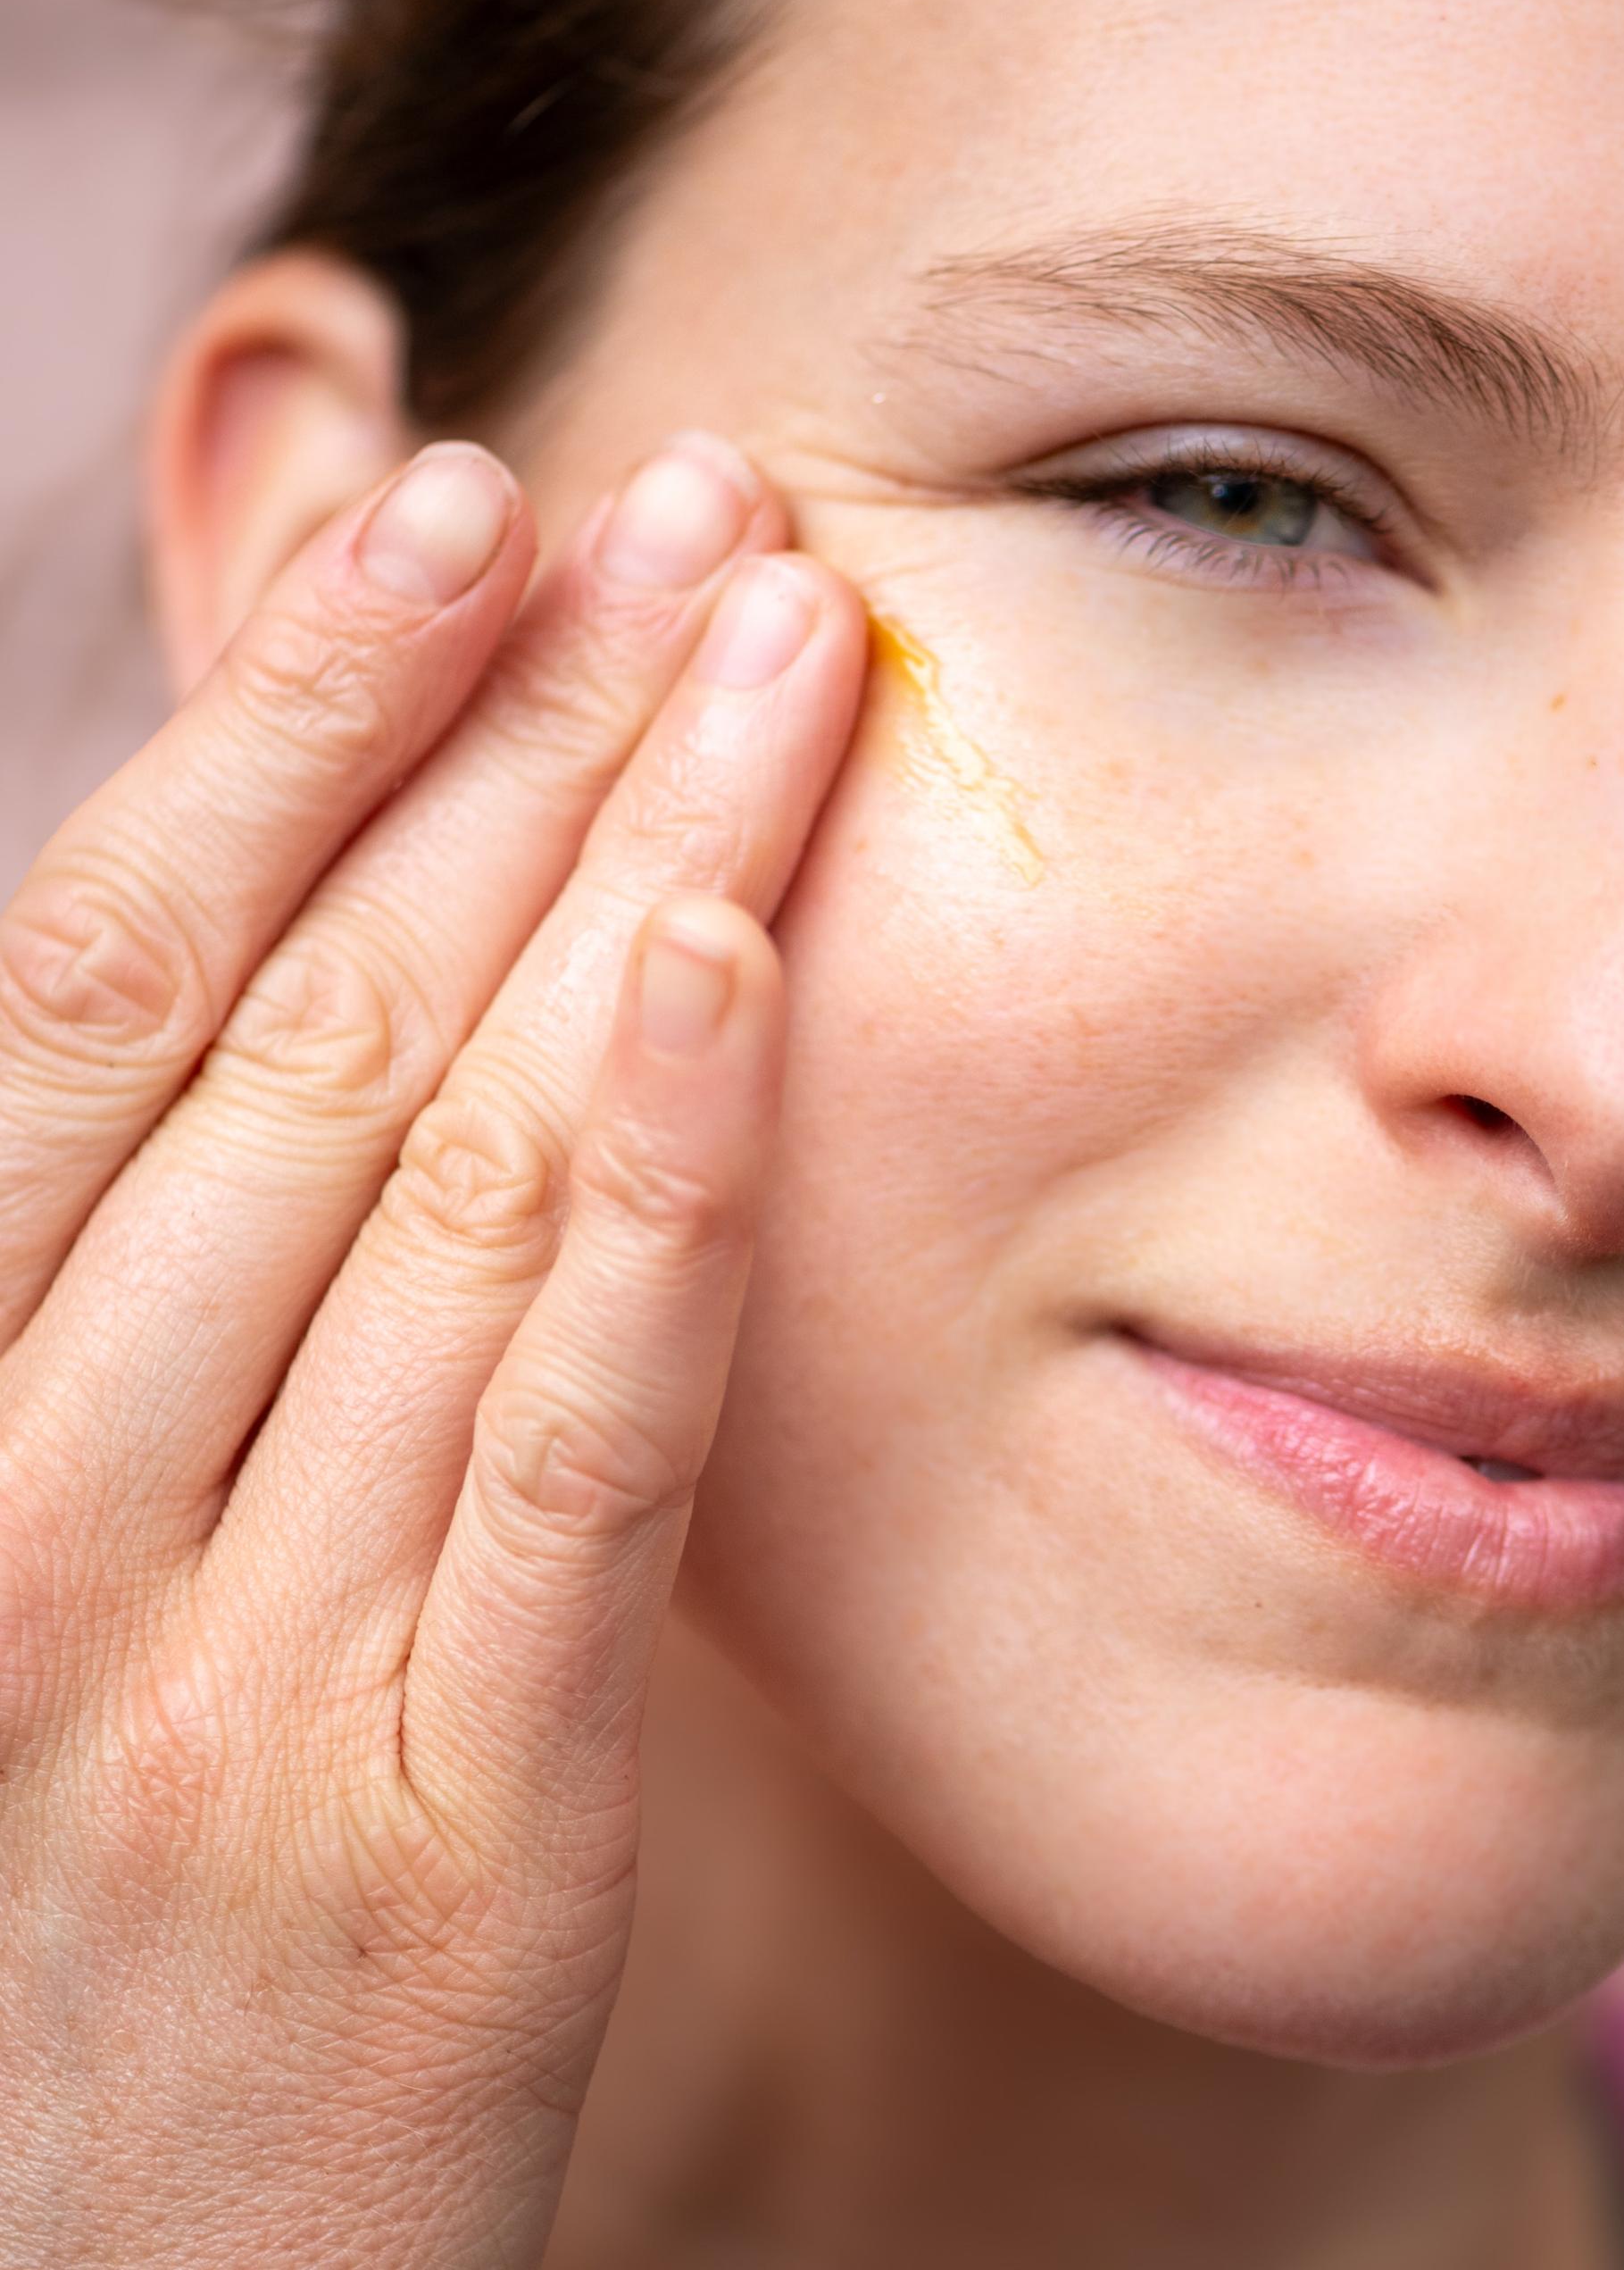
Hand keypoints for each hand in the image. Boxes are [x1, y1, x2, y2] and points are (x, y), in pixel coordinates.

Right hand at [0, 435, 864, 2267]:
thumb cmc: (48, 1907)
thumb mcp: (7, 1564)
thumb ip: (122, 1275)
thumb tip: (266, 943)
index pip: (107, 970)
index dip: (289, 710)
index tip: (456, 503)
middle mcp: (27, 1517)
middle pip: (305, 1016)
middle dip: (505, 720)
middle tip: (677, 493)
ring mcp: (233, 1686)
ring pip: (451, 1169)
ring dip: (629, 858)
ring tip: (770, 630)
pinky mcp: (460, 1849)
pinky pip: (571, 1449)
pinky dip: (654, 1184)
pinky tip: (735, 955)